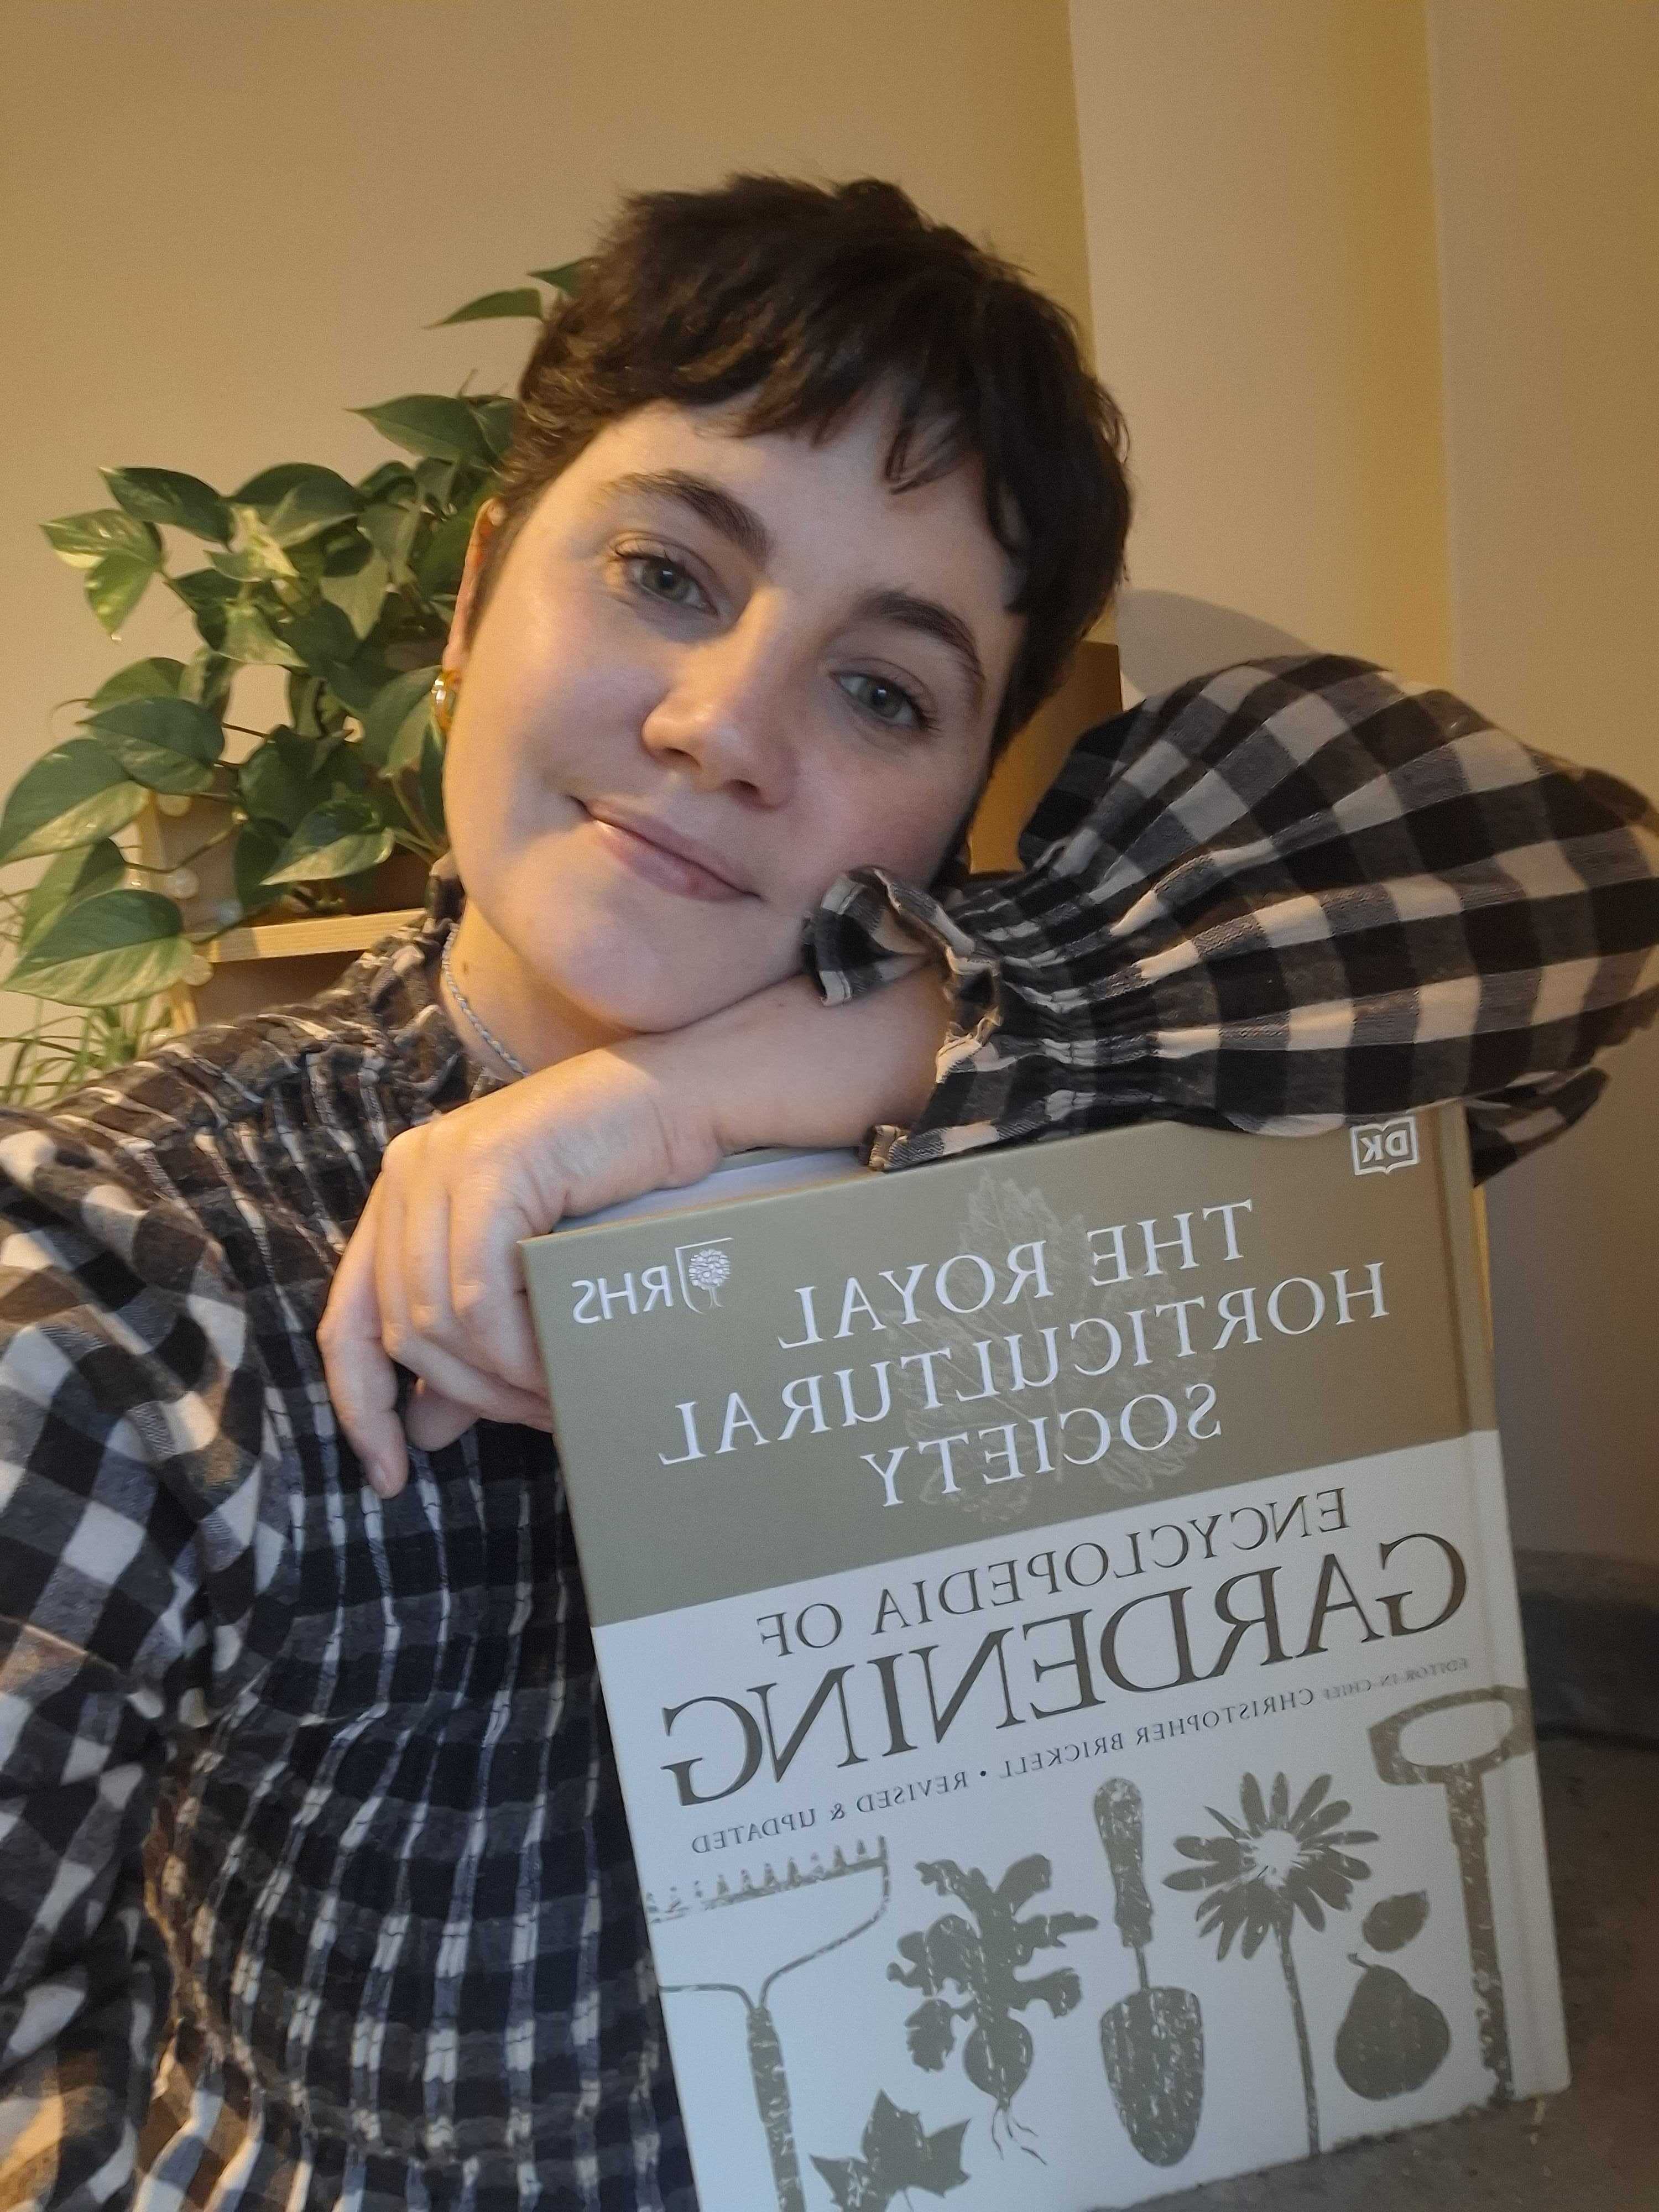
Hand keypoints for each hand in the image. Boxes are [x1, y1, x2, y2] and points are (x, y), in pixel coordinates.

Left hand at [318, 1045, 720, 1497]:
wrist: (683, 1105)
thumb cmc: (618, 1187)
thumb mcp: (527, 1276)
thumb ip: (471, 1345)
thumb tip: (424, 1431)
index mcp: (401, 1198)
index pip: (345, 1322)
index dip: (360, 1408)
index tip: (391, 1476)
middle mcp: (405, 1174)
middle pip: (394, 1330)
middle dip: (467, 1397)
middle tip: (538, 1421)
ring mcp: (440, 1164)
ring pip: (433, 1319)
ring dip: (498, 1380)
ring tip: (558, 1399)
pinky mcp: (488, 1166)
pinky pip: (478, 1293)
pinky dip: (515, 1348)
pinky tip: (557, 1369)